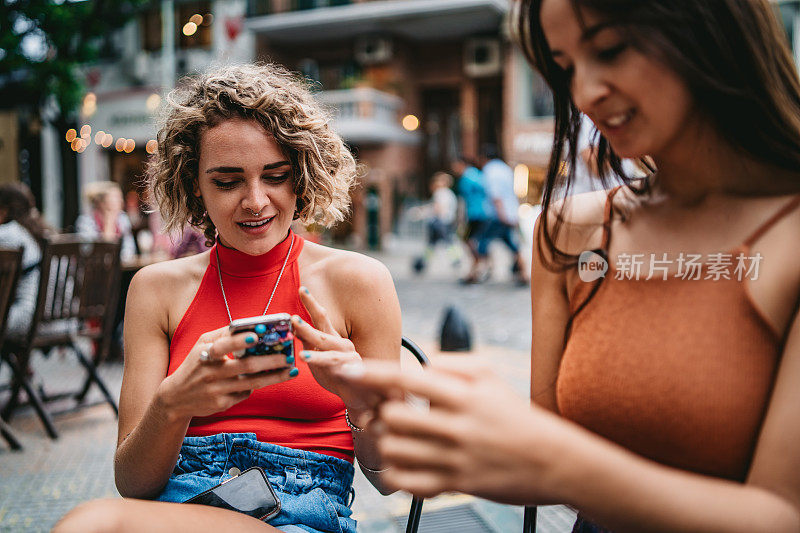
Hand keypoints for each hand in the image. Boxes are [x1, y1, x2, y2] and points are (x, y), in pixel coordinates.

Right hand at [157, 326, 297, 419]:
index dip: (240, 341)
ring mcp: (216, 390)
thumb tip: (247, 324)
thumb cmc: (195, 365)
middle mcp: (210, 373)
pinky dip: (257, 385)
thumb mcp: (201, 345)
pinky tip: (270, 379)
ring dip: (274, 376)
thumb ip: (222, 335)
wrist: (176, 397)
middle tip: (288, 355)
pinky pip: (245, 393)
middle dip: (270, 361)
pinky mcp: (222, 404)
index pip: (223, 346)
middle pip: (245, 367)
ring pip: (251, 383)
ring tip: (292, 370)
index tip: (258, 335)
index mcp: (205, 354)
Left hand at [291, 287, 375, 415]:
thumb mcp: (318, 360)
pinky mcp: (353, 370)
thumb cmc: (338, 377)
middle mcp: (341, 343)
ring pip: (329, 346)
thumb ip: (309, 345)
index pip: (321, 317)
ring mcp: (349, 355)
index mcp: (332, 338)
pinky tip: (316, 361)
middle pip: (324, 326)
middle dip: (309, 318)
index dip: (311, 304)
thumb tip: (293, 329)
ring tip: (299, 342)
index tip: (302, 288)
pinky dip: (325, 363)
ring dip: (313, 342)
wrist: (364, 398)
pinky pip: (336, 366)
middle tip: (293, 317)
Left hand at [340, 358, 571, 503]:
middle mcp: (457, 426)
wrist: (556, 460)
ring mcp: (456, 458)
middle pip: (393, 417)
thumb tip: (422, 365)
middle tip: (388, 415)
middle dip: (383, 415)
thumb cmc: (518, 416)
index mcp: (464, 394)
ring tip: (398, 439)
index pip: (407, 378)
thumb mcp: (493, 378)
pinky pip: (407, 482)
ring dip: (388, 443)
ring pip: (395, 450)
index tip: (347, 369)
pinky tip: (406, 464)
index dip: (371, 373)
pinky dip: (397, 473)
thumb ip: (454, 363)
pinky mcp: (457, 485)